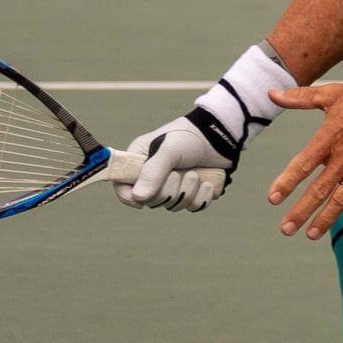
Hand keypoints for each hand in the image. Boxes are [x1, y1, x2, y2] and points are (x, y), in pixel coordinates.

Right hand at [112, 112, 230, 211]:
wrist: (220, 135)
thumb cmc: (189, 137)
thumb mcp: (168, 150)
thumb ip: (153, 172)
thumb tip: (138, 198)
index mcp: (139, 161)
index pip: (122, 187)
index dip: (128, 197)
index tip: (141, 200)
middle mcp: (153, 176)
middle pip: (150, 201)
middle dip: (168, 192)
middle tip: (178, 174)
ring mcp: (173, 185)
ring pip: (173, 205)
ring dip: (187, 192)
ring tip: (195, 174)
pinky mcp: (192, 191)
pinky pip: (193, 207)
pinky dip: (201, 198)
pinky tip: (207, 184)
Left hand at [267, 80, 342, 239]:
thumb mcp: (330, 93)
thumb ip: (298, 98)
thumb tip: (272, 94)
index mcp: (329, 138)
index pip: (303, 165)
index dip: (287, 182)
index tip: (273, 199)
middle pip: (319, 190)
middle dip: (301, 211)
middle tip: (286, 228)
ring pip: (341, 199)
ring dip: (326, 219)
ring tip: (311, 235)